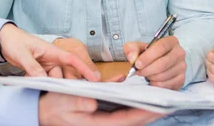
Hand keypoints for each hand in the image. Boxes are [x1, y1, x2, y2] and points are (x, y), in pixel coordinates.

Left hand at [0, 24, 98, 80]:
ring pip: (55, 78)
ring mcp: (47, 64)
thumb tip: (43, 79)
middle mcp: (52, 58)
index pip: (72, 59)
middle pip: (65, 73)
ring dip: (49, 83)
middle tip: (59, 88)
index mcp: (52, 50)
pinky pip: (46, 79)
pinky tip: (30, 79)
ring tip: (35, 79)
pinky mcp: (41, 69)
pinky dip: (41, 83)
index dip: (84, 68)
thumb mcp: (22, 54)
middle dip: (64, 82)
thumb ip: (33, 67)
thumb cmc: (15, 41)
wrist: (5, 40)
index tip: (94, 78)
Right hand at [38, 92, 161, 125]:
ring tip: (161, 96)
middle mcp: (104, 125)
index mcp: (97, 125)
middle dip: (150, 111)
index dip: (143, 114)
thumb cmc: (54, 107)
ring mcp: (104, 120)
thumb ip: (78, 101)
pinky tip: (141, 91)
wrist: (44, 111)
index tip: (159, 107)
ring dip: (144, 106)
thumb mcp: (63, 102)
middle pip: (133, 119)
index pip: (126, 120)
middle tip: (169, 101)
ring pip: (130, 115)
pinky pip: (122, 109)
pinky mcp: (103, 114)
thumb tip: (91, 102)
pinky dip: (132, 101)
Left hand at [123, 36, 185, 89]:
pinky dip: (156, 85)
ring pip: (164, 75)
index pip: (161, 47)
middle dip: (147, 70)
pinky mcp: (181, 79)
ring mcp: (182, 67)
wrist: (156, 63)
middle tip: (138, 72)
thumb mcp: (137, 47)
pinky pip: (166, 85)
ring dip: (150, 77)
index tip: (137, 64)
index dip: (148, 57)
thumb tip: (132, 58)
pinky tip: (151, 81)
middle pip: (163, 63)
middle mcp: (179, 53)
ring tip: (145, 75)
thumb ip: (132, 49)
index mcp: (171, 41)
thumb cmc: (147, 54)